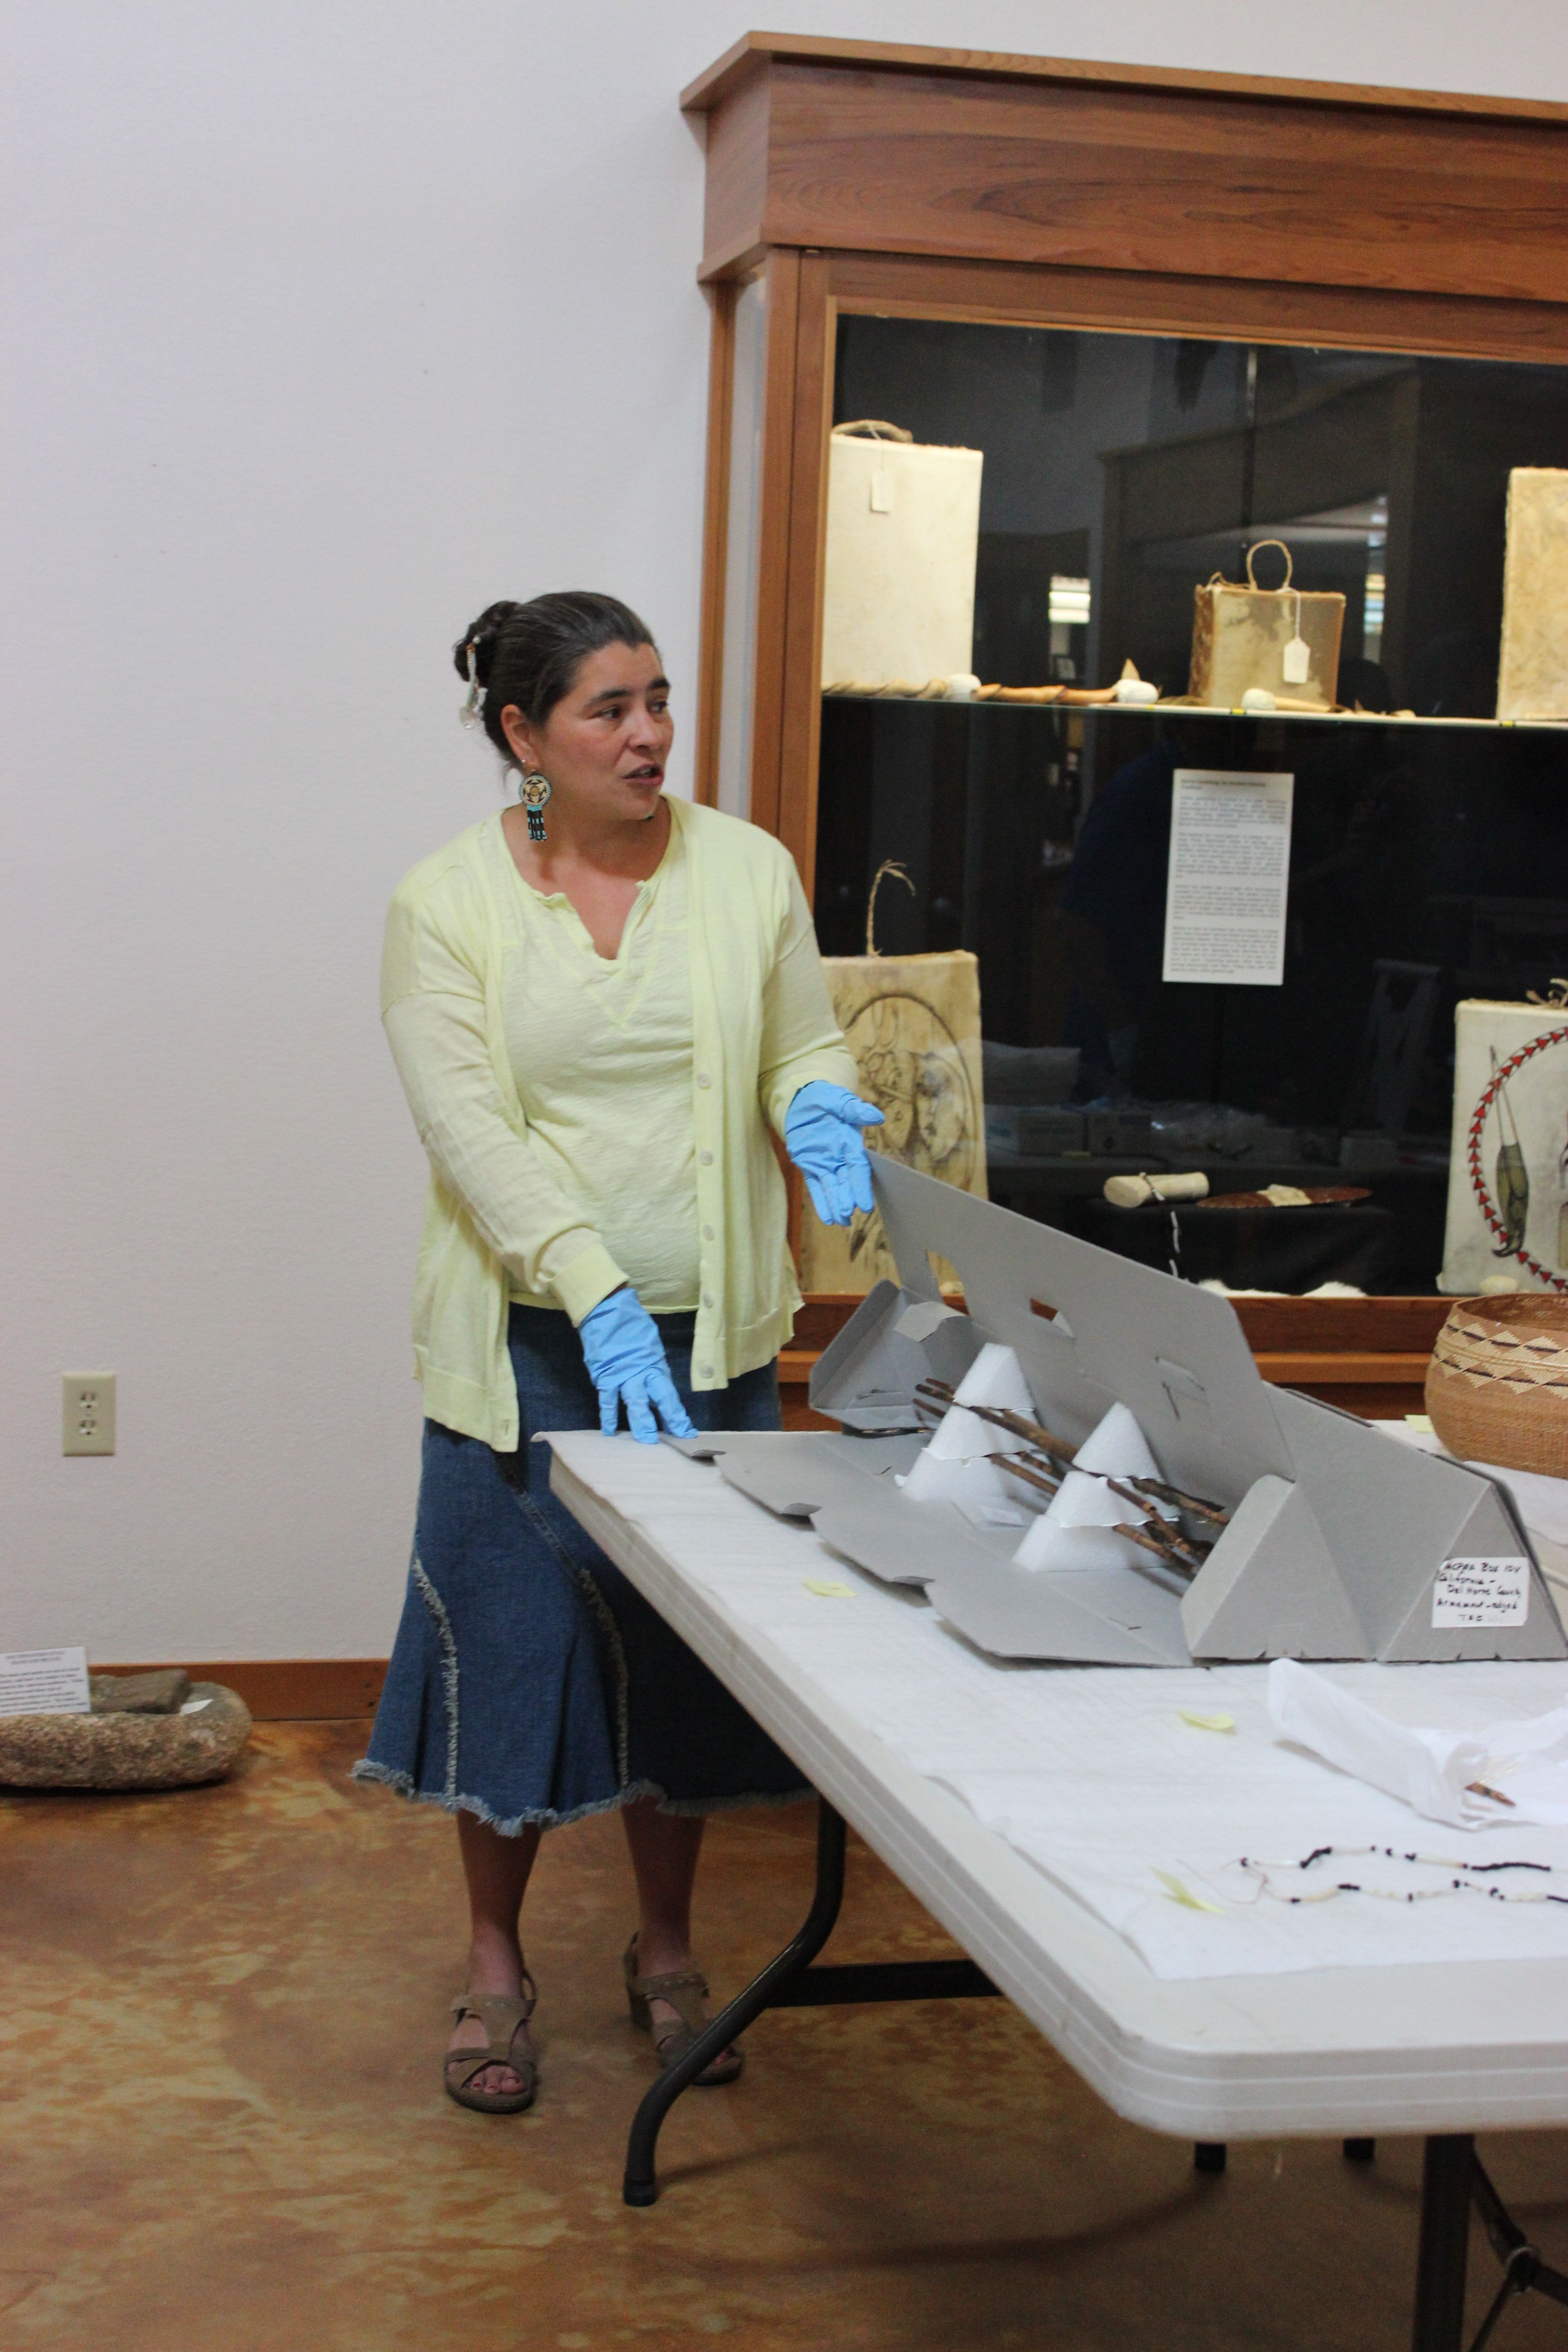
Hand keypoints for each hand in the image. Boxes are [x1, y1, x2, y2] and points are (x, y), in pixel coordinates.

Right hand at [577, 1289, 697, 1444]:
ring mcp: (622, 1375)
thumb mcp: (650, 1344)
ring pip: (634, 1403)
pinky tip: (609, 1431)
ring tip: (646, 1441)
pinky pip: (607, 1399)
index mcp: (655, 1365)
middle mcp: (642, 1372)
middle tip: (673, 1440)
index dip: (678, 1414)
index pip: (669, 1395)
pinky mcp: (604, 1375)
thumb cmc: (632, 1326)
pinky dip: (608, 1415)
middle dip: (666, 1421)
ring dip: (640, 1423)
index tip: (687, 1431)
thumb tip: (657, 1387)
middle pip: (657, 1400)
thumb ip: (653, 1366)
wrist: (607, 1310)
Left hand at [783, 1081, 884, 1226]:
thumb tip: (876, 1116)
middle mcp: (840, 1158)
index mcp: (850, 1144)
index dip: (861, 1186)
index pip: (858, 1168)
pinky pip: (816, 1187)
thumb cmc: (826, 1099)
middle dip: (847, 1198)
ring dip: (836, 1205)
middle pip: (846, 1182)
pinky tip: (827, 1218)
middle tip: (849, 1214)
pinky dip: (821, 1202)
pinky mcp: (810, 1166)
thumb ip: (856, 1109)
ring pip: (832, 1189)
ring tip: (841, 1221)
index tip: (865, 1204)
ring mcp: (824, 1164)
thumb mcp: (840, 1100)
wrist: (803, 1100)